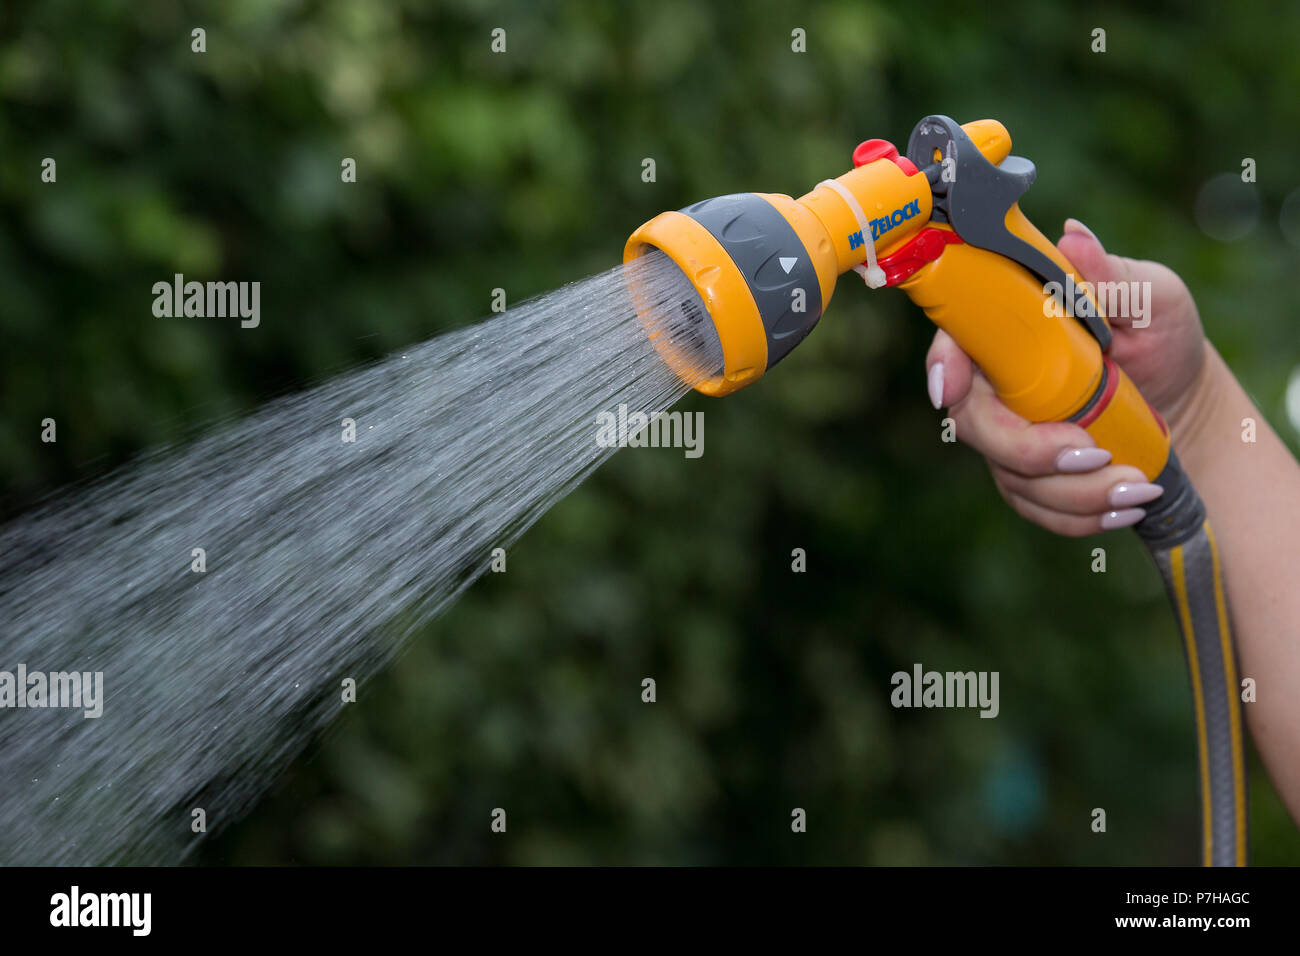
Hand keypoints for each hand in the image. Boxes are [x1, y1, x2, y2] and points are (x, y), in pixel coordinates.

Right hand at [924, 219, 1208, 535]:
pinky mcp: (1027, 478)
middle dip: (1028, 449)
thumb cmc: (1161, 338)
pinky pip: (1034, 507)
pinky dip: (1080, 515)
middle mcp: (996, 385)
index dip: (944, 367)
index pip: (954, 343)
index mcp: (1011, 331)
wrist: (1183, 405)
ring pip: (1010, 475)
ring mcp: (1007, 434)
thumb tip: (1073, 239)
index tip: (955, 390)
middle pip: (974, 424)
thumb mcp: (1153, 298)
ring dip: (1073, 492)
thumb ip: (1113, 276)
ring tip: (1138, 485)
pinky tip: (1125, 506)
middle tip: (1094, 452)